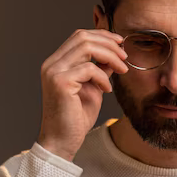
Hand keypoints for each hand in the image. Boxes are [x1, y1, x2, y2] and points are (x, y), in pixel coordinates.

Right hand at [36, 29, 128, 160]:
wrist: (62, 141)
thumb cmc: (76, 117)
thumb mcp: (93, 88)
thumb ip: (100, 70)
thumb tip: (114, 55)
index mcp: (57, 63)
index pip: (79, 37)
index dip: (102, 35)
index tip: (120, 43)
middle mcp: (52, 64)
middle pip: (82, 37)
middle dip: (108, 43)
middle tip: (125, 56)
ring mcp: (53, 72)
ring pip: (86, 47)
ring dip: (110, 55)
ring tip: (122, 69)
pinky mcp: (60, 83)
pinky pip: (88, 68)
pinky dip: (103, 77)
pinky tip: (107, 90)